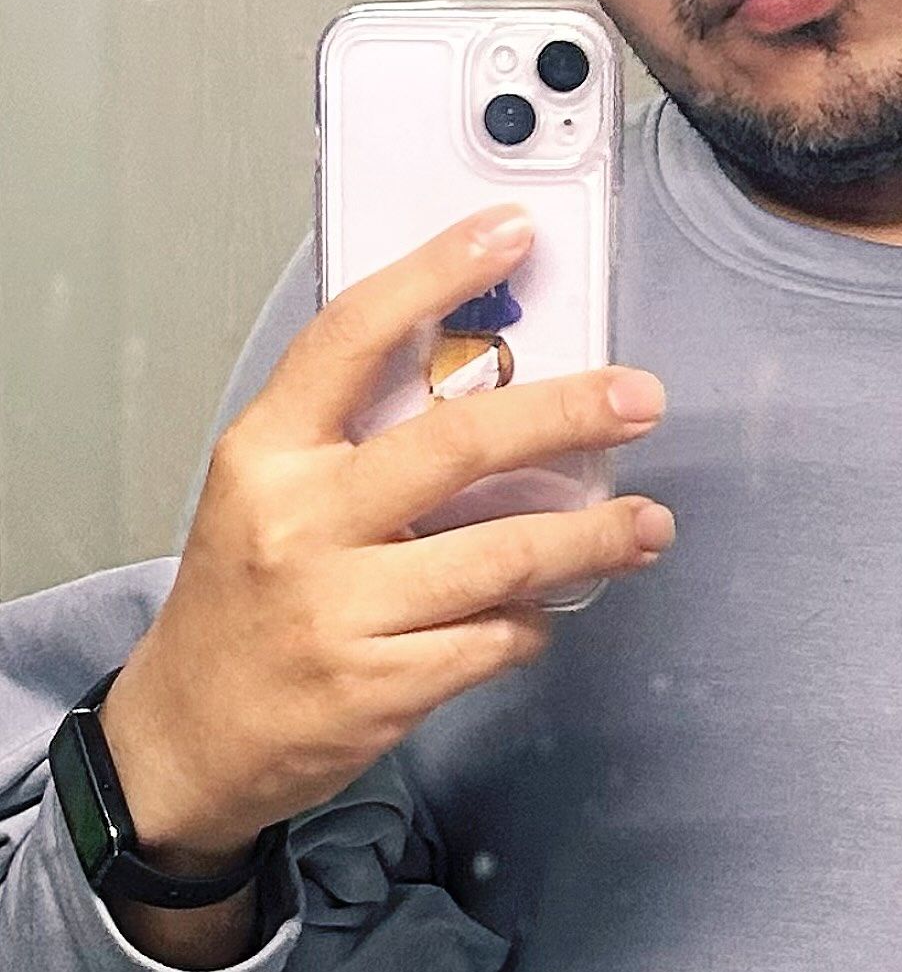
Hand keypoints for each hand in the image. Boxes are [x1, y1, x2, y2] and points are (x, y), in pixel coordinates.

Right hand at [98, 205, 671, 870]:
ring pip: (502, 554)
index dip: (438, 271)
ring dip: (593, 536)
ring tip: (646, 524)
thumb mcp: (268, 488)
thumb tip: (490, 361)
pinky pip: (493, 638)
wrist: (184, 740)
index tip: (512, 231)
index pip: (355, 334)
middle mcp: (299, 523)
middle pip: (460, 442)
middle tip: (639, 398)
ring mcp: (337, 610)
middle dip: (569, 412)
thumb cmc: (244, 597)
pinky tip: (542, 608)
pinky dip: (533, 620)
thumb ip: (357, 427)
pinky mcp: (376, 689)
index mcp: (268, 452)